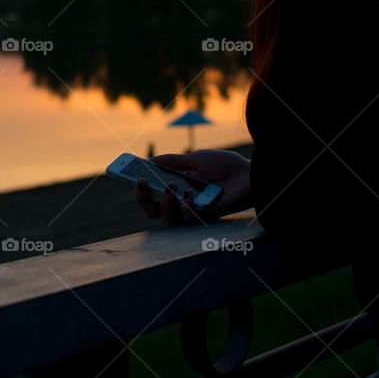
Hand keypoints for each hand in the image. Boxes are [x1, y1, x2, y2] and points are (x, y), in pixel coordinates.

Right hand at [135, 149, 251, 224]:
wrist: (249, 174)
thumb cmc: (225, 166)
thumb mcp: (195, 158)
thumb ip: (172, 161)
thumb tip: (148, 161)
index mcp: (177, 186)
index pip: (151, 193)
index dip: (138, 188)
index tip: (129, 176)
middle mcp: (181, 202)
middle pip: (152, 211)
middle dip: (142, 199)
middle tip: (142, 183)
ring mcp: (193, 211)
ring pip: (167, 218)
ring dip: (165, 201)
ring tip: (171, 186)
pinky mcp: (206, 218)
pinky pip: (188, 218)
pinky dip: (185, 204)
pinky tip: (191, 192)